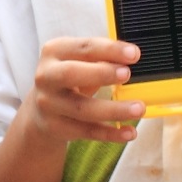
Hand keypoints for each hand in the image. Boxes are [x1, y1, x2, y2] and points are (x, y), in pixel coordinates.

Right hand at [21, 37, 145, 144]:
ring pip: (82, 109)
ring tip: (139, 108)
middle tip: (127, 74)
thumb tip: (133, 58)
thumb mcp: (79, 62)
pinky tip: (129, 132)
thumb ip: (102, 58)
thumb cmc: (69, 80)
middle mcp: (46, 77)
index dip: (109, 50)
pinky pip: (86, 131)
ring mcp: (48, 104)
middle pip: (71, 74)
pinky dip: (110, 133)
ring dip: (113, 109)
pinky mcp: (55, 127)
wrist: (42, 111)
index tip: (134, 54)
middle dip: (101, 73)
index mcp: (54, 52)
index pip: (83, 47)